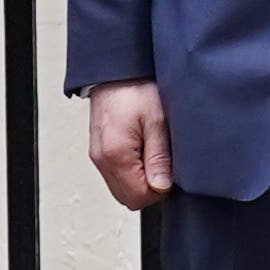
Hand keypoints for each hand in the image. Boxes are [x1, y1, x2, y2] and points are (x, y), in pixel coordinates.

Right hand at [85, 80, 176, 213]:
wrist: (116, 71)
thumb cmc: (136, 88)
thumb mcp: (157, 120)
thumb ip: (159, 157)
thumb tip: (161, 187)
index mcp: (115, 155)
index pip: (139, 198)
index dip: (160, 190)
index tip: (170, 171)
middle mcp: (101, 160)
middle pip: (129, 199)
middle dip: (151, 189)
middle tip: (165, 163)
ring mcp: (98, 157)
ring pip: (122, 190)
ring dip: (141, 181)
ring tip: (154, 153)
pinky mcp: (100, 152)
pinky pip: (117, 176)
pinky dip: (132, 173)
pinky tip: (144, 152)